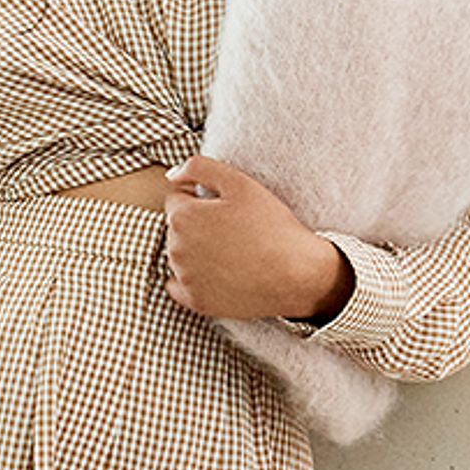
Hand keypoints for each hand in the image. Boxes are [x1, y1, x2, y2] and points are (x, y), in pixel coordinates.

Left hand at [160, 155, 351, 323]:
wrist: (297, 274)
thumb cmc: (272, 226)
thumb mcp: (239, 183)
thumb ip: (199, 168)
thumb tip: (173, 175)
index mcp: (182, 217)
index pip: (176, 199)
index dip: (201, 199)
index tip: (225, 208)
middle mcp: (176, 248)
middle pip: (177, 227)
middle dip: (197, 224)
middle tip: (232, 229)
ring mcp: (185, 278)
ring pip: (179, 255)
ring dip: (195, 250)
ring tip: (231, 251)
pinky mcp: (196, 301)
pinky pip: (179, 286)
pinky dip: (191, 279)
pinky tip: (216, 273)